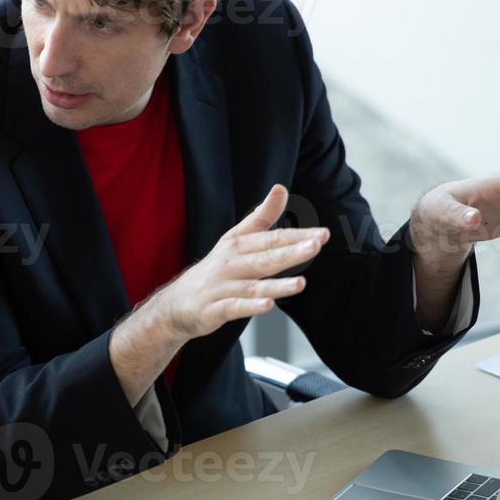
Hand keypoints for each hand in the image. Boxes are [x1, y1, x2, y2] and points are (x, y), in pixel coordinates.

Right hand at [143, 184, 327, 341]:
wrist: (177, 304)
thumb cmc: (214, 270)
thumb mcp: (235, 240)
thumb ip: (260, 217)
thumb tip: (280, 189)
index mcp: (236, 244)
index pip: (271, 238)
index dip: (297, 236)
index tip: (322, 234)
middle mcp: (229, 263)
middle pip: (264, 257)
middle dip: (290, 252)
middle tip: (315, 246)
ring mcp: (221, 287)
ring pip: (252, 285)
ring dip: (276, 285)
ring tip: (300, 284)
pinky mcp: (214, 309)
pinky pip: (234, 308)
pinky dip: (250, 306)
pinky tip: (268, 305)